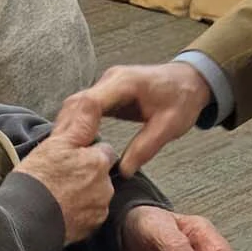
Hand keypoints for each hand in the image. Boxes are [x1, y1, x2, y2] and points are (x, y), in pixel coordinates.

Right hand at [13, 104, 119, 244]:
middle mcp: (105, 185)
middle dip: (88, 174)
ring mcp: (99, 208)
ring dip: (85, 193)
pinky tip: (61, 211)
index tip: (69, 158)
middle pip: (101, 174)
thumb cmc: (37, 178)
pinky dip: (80, 213)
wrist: (24, 219)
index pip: (103, 150)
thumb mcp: (55, 143)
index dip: (86, 153)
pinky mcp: (91, 228)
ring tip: (59, 195)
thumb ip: (79, 124)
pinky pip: (90, 215)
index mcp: (98, 161)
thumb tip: (91, 101)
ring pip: (97, 195)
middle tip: (62, 177)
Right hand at [59, 62, 211, 176]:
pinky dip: (80, 124)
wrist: (190, 81)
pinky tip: (76, 142)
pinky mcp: (108, 92)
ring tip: (64, 152)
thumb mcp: (169, 126)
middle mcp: (110, 79)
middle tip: (61, 155)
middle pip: (78, 102)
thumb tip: (123, 171)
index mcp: (124, 82)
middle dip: (68, 128)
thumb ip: (145, 148)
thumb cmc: (183, 99)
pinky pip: (87, 108)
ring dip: (71, 126)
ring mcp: (107, 84)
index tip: (72, 148)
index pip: (89, 102)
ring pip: (78, 105)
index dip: (77, 125)